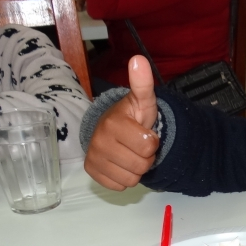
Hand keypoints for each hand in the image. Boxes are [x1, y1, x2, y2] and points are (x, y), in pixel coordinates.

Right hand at [83, 56, 158, 190]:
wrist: (112, 130)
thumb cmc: (132, 117)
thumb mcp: (142, 101)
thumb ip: (143, 84)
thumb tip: (138, 60)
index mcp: (113, 124)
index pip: (149, 146)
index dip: (152, 141)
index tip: (144, 132)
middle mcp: (99, 142)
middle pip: (142, 165)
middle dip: (146, 156)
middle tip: (138, 144)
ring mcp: (93, 159)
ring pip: (132, 178)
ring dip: (137, 168)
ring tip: (130, 153)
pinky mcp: (92, 173)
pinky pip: (119, 186)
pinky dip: (124, 178)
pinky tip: (120, 163)